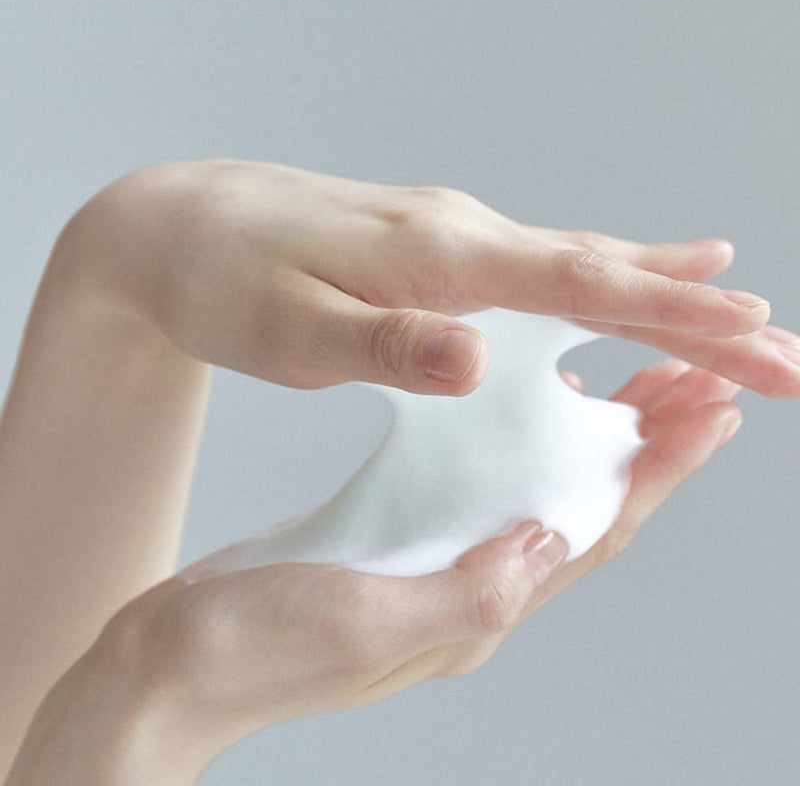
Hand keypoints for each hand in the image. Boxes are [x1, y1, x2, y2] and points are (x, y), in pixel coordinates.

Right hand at [41, 357, 735, 781]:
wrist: (173, 663)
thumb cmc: (254, 650)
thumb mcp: (363, 624)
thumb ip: (464, 594)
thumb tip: (544, 545)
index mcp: (473, 612)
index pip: (593, 534)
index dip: (658, 472)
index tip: (708, 410)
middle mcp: (469, 589)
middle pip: (583, 509)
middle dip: (646, 446)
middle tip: (692, 378)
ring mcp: (434, 563)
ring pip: (539, 491)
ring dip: (591, 439)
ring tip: (630, 383)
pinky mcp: (398, 539)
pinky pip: (483, 482)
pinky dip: (522, 442)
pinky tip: (530, 409)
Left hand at [56, 158, 799, 396]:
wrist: (177, 225)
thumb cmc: (225, 282)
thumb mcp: (291, 329)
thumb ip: (385, 346)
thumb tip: (479, 360)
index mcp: (437, 257)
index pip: (579, 287)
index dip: (671, 317)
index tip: (756, 339)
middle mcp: (459, 236)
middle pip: (601, 273)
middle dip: (696, 318)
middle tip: (783, 351)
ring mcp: (449, 239)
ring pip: (577, 268)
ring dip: (660, 299)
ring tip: (736, 317)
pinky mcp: (433, 252)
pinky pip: (536, 270)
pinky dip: (597, 283)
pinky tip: (625, 283)